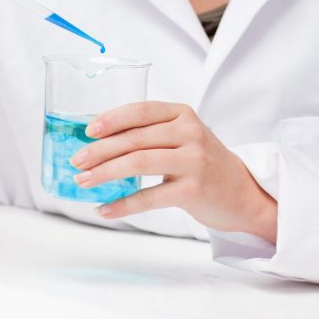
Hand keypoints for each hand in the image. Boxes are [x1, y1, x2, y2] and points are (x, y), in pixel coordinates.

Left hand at [70, 101, 277, 242]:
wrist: (242, 193)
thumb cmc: (203, 163)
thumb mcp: (183, 137)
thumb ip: (151, 133)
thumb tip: (98, 141)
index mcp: (183, 114)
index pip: (141, 110)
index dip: (111, 119)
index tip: (87, 131)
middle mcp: (190, 132)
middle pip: (135, 138)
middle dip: (100, 150)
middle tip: (77, 161)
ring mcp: (193, 160)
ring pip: (138, 162)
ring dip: (105, 173)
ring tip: (83, 182)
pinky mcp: (193, 189)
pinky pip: (150, 197)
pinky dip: (123, 204)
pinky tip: (105, 209)